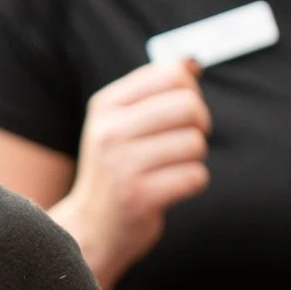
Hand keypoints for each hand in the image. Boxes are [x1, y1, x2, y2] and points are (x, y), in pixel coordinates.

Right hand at [54, 60, 211, 286]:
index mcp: (105, 105)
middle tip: (185, 141)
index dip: (190, 92)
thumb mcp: (120, 123)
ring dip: (194, 158)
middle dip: (199, 124)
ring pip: (195, 143)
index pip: (172, 75)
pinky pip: (195, 176)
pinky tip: (170, 188)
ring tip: (170, 168)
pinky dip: (192, 182)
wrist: (90, 227)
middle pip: (189, 106)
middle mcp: (109, 131)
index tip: (180, 113)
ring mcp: (121, 165)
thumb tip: (191, 62)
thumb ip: (153, 91)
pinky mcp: (139, 196)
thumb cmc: (116, 169)